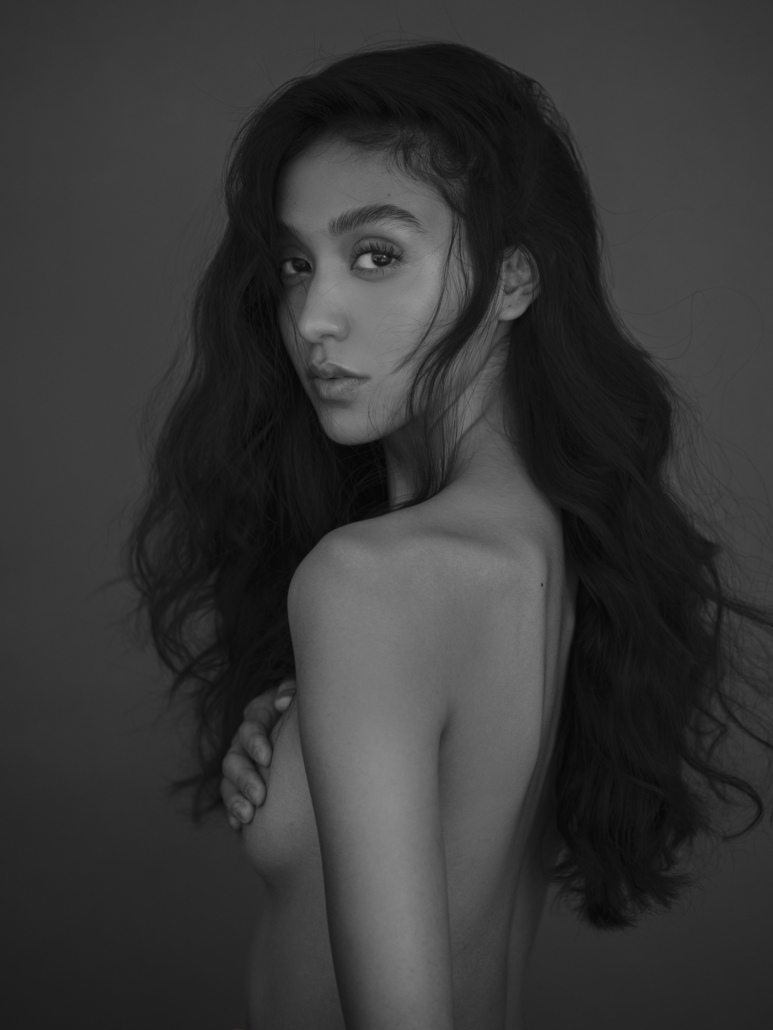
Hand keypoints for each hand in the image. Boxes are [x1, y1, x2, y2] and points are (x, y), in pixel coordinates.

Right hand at [221, 678, 296, 829]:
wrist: (303, 729)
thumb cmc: (303, 711)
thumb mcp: (298, 696)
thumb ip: (290, 691)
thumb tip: (281, 703)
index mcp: (258, 717)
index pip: (250, 729)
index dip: (256, 743)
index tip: (268, 758)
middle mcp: (244, 743)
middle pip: (234, 759)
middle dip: (245, 779)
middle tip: (260, 796)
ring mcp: (241, 765)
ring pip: (228, 783)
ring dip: (235, 800)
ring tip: (248, 816)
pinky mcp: (243, 787)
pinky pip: (231, 801)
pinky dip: (233, 814)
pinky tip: (240, 827)